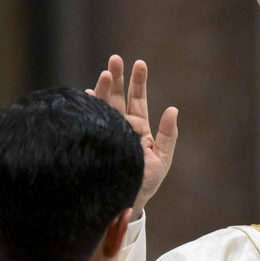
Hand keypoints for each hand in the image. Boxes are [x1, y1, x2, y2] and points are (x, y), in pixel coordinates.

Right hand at [87, 54, 177, 219]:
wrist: (125, 201)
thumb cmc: (145, 182)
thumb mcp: (162, 159)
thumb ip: (167, 135)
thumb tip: (173, 109)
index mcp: (139, 128)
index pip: (138, 100)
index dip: (138, 82)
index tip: (139, 63)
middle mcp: (121, 126)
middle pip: (119, 97)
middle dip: (118, 77)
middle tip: (115, 59)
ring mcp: (106, 131)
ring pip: (104, 105)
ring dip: (104, 89)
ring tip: (106, 73)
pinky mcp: (96, 140)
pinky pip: (91, 121)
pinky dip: (89, 107)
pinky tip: (86, 95)